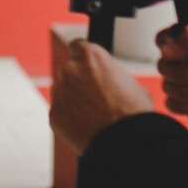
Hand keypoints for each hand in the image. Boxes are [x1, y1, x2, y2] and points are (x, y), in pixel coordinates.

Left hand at [47, 37, 157, 154]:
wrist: (124, 141)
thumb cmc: (133, 112)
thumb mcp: (128, 81)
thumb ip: (109, 73)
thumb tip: (105, 76)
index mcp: (90, 56)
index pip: (77, 46)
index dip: (84, 58)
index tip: (88, 67)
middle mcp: (70, 70)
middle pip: (69, 69)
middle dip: (78, 80)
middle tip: (95, 97)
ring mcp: (60, 92)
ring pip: (62, 91)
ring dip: (72, 98)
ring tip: (93, 114)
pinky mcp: (54, 114)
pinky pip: (60, 111)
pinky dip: (69, 117)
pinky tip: (86, 125)